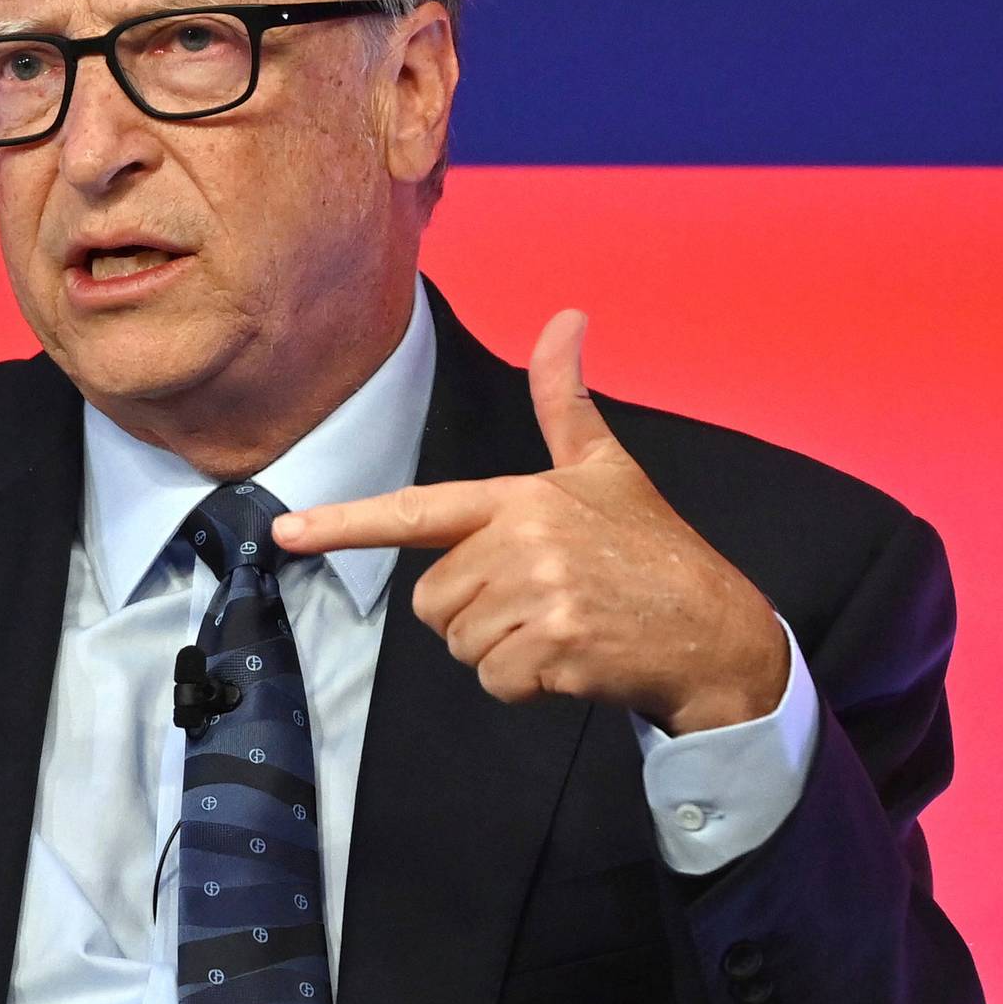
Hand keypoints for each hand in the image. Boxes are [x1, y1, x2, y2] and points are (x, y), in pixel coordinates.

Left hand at [274, 310, 787, 733]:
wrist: (716, 629)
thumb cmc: (651, 549)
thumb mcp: (606, 467)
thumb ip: (566, 403)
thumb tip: (566, 318)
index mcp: (522, 496)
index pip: (417, 511)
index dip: (345, 523)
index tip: (286, 531)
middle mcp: (525, 540)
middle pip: (434, 601)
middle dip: (475, 615)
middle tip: (540, 602)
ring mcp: (541, 595)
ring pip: (462, 646)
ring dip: (503, 653)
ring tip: (561, 628)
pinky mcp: (557, 649)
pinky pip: (496, 681)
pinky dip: (527, 686)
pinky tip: (572, 663)